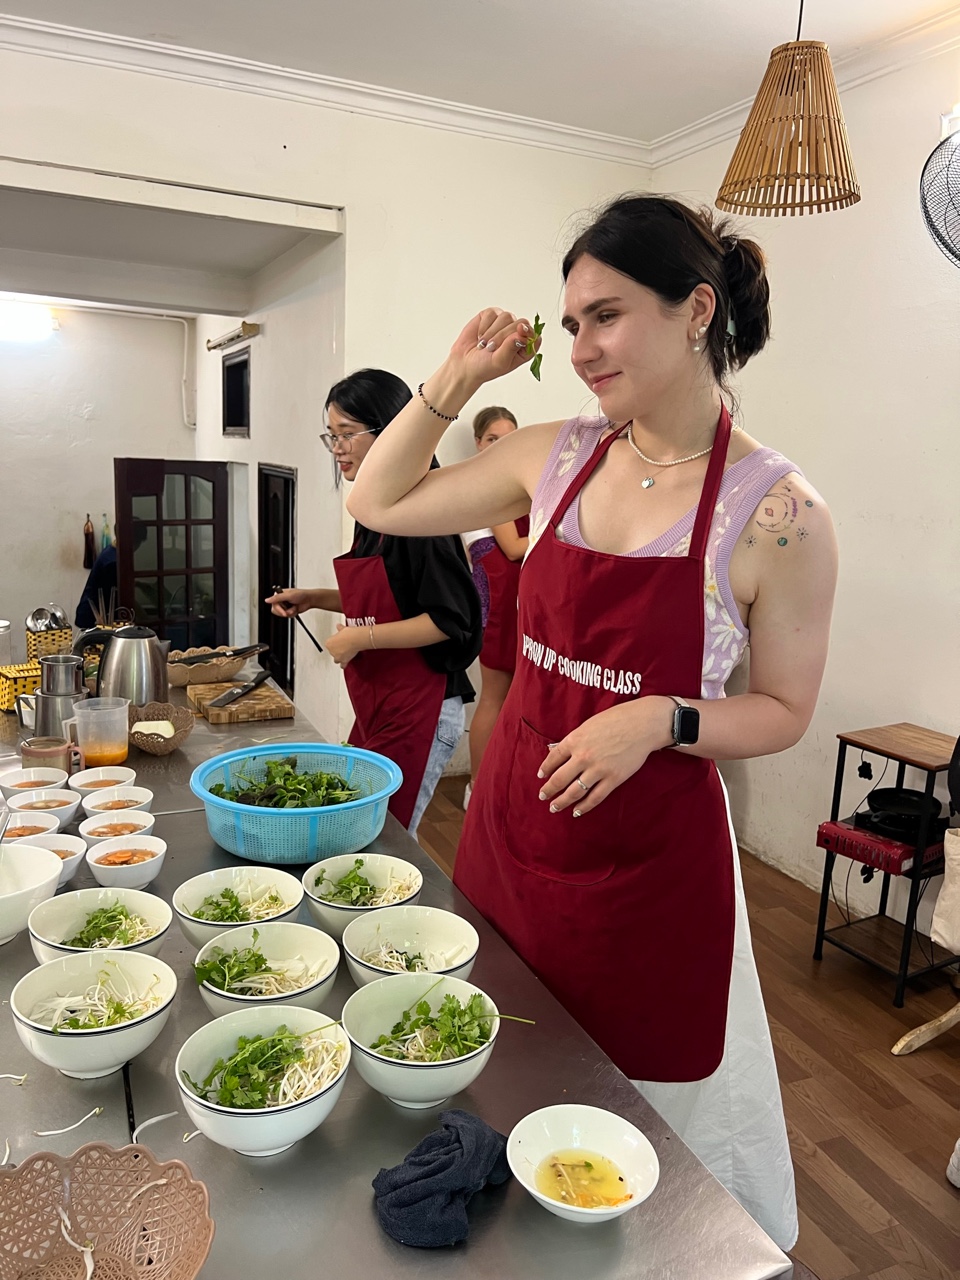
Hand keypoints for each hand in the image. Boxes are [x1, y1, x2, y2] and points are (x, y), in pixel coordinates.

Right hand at [266, 587, 309, 617]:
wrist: (309, 600)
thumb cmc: (301, 594)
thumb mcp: (288, 595)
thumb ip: (277, 598)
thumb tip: (267, 600)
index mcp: (279, 595)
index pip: (274, 604)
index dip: (279, 609)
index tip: (284, 612)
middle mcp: (281, 600)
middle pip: (276, 611)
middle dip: (284, 611)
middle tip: (289, 610)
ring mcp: (285, 606)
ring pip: (282, 614)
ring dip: (289, 612)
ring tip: (294, 607)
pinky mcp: (289, 610)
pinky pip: (287, 616)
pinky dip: (292, 614)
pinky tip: (295, 609)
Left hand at [324, 623, 363, 668]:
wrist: (356, 639)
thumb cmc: (349, 634)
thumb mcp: (343, 629)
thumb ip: (340, 629)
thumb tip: (339, 626)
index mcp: (328, 643)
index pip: (329, 644)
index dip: (334, 643)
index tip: (338, 641)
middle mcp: (331, 651)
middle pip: (332, 652)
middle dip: (336, 650)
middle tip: (342, 646)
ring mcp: (337, 657)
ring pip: (336, 659)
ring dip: (339, 657)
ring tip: (343, 655)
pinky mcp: (344, 661)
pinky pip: (342, 665)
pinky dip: (343, 664)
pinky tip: (344, 664)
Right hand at [446, 308, 541, 388]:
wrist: (464, 364)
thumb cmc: (484, 367)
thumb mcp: (500, 362)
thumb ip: (511, 348)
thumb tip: (520, 333)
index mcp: (524, 348)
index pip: (534, 335)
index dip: (529, 332)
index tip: (520, 333)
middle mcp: (517, 334)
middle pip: (521, 323)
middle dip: (504, 336)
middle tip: (491, 348)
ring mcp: (505, 323)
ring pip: (507, 316)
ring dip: (492, 332)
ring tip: (485, 344)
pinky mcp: (491, 316)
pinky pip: (492, 313)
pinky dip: (484, 325)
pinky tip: (480, 336)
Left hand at [536, 698, 674, 815]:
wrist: (642, 724)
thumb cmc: (616, 719)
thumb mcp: (589, 725)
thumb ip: (574, 739)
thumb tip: (557, 750)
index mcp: (575, 740)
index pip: (553, 759)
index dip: (545, 769)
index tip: (541, 776)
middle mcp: (583, 756)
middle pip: (559, 779)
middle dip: (548, 790)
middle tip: (542, 796)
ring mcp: (598, 769)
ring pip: (574, 792)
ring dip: (562, 802)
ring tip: (554, 807)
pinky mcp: (613, 779)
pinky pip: (595, 797)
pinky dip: (584, 807)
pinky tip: (576, 811)